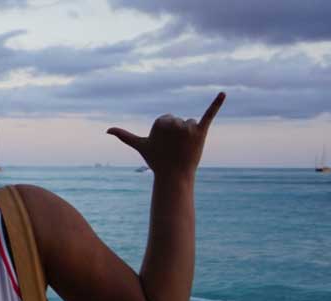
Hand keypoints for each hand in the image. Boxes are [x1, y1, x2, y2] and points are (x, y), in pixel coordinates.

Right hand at [108, 92, 224, 177]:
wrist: (174, 175)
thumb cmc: (156, 160)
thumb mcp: (140, 146)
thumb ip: (124, 136)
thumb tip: (107, 130)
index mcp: (160, 121)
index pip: (167, 120)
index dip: (166, 133)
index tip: (165, 145)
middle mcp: (175, 122)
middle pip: (179, 121)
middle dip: (178, 133)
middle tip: (175, 148)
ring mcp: (188, 127)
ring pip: (191, 123)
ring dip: (190, 134)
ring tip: (185, 148)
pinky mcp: (201, 131)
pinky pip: (209, 114)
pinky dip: (217, 103)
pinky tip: (223, 93)